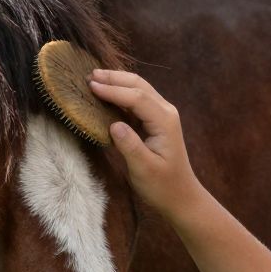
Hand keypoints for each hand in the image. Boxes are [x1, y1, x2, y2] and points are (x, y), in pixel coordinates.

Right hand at [87, 70, 204, 218]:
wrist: (180, 196)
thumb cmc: (162, 186)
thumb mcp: (144, 169)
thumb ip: (130, 146)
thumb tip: (114, 124)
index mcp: (164, 121)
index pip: (136, 97)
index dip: (113, 90)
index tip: (91, 86)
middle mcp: (165, 112)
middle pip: (139, 85)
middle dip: (114, 78)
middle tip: (89, 75)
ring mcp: (162, 114)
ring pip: (139, 89)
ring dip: (117, 82)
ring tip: (95, 78)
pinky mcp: (155, 121)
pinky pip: (137, 100)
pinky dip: (121, 92)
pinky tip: (107, 92)